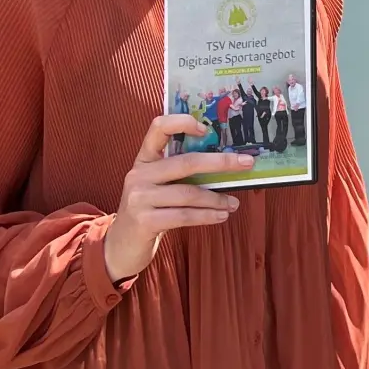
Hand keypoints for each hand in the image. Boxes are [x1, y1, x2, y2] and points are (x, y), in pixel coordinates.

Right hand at [105, 115, 253, 282]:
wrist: (122, 246)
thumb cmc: (150, 210)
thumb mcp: (158, 186)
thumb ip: (180, 172)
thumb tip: (227, 164)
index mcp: (144, 159)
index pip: (158, 128)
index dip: (181, 122)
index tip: (207, 128)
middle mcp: (139, 174)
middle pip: (186, 162)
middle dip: (221, 163)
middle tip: (246, 163)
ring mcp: (139, 197)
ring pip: (189, 193)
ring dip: (217, 198)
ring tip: (233, 203)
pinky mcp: (144, 221)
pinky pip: (184, 215)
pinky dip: (207, 215)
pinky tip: (221, 215)